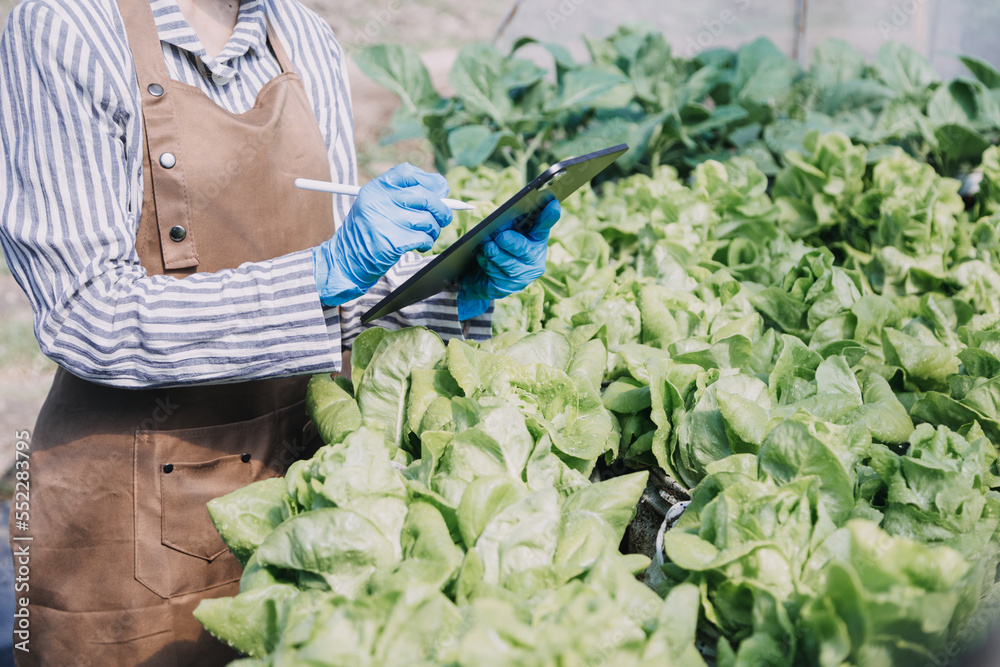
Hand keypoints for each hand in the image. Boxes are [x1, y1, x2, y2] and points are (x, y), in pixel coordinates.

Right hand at [312, 164, 452, 305]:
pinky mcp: (393, 241)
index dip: (429, 181)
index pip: (408, 173)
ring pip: (428, 220)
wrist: (346, 260)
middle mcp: (379, 201)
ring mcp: (386, 221)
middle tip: (443, 218)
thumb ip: (402, 194)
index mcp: (375, 188)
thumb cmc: (367, 233)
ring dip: (433, 230)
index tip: (439, 190)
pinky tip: (419, 245)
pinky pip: (424, 238)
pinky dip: (427, 243)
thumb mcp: (376, 206)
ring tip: (425, 235)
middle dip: (441, 209)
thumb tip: (441, 188)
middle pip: (424, 196)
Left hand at [458, 197, 560, 319]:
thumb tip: (508, 211)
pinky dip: (486, 263)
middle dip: (512, 242)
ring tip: (486, 245)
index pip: (543, 227)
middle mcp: (534, 262)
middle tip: (501, 236)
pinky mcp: (505, 288)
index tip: (553, 204)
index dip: (549, 216)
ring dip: (495, 253)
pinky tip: (482, 256)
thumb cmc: (501, 249)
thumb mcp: (509, 233)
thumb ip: (513, 221)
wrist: (486, 278)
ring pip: (508, 264)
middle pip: (525, 250)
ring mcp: (521, 277)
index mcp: (537, 242)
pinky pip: (495, 275)